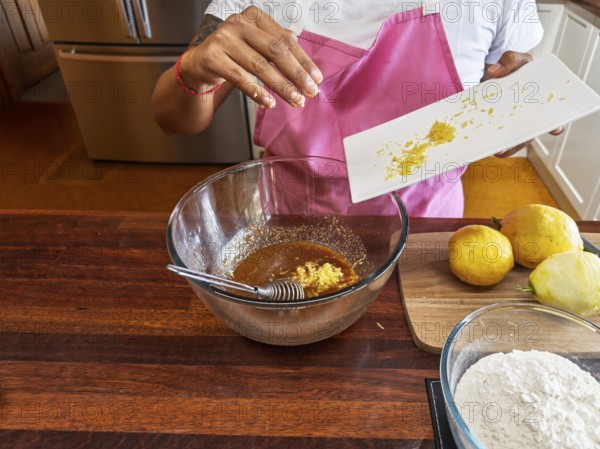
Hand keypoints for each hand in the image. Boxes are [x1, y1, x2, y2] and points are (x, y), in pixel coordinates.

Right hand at [180, 6, 321, 108]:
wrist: (200, 63)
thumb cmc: (234, 54)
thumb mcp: (256, 45)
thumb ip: (279, 49)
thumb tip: (308, 69)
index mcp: (254, 17)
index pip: (285, 40)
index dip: (303, 60)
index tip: (317, 78)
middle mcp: (238, 24)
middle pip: (275, 52)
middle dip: (296, 74)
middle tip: (310, 92)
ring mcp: (224, 40)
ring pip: (260, 67)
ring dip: (281, 87)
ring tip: (295, 101)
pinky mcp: (213, 58)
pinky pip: (241, 79)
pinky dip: (258, 93)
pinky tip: (270, 103)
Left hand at [483, 51, 563, 156]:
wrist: (494, 72)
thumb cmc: (512, 67)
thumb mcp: (514, 59)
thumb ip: (510, 59)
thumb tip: (495, 71)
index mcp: (537, 101)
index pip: (550, 116)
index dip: (554, 124)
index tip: (555, 129)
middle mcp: (526, 116)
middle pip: (527, 134)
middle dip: (518, 142)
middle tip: (505, 147)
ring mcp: (511, 122)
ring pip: (511, 139)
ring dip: (504, 147)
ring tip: (494, 150)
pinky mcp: (496, 123)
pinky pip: (495, 136)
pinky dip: (490, 142)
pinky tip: (482, 146)